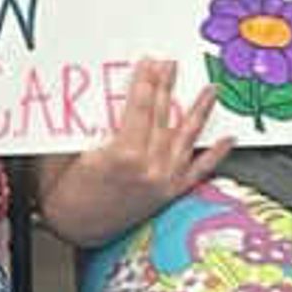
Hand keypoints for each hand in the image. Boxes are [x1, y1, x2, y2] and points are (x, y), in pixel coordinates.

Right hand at [31, 59, 231, 247]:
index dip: (146, 82)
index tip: (150, 63)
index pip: (140, 107)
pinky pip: (197, 171)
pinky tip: (227, 140)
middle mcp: (149, 167)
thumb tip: (98, 97)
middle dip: (166, 86)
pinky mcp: (169, 193)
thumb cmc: (64, 192)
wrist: (75, 228)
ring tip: (211, 90)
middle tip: (171, 65)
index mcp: (124, 154)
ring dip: (198, 111)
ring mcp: (163, 181)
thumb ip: (87, 126)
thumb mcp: (67, 151)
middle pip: (161, 116)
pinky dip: (215, 155)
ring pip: (185, 138)